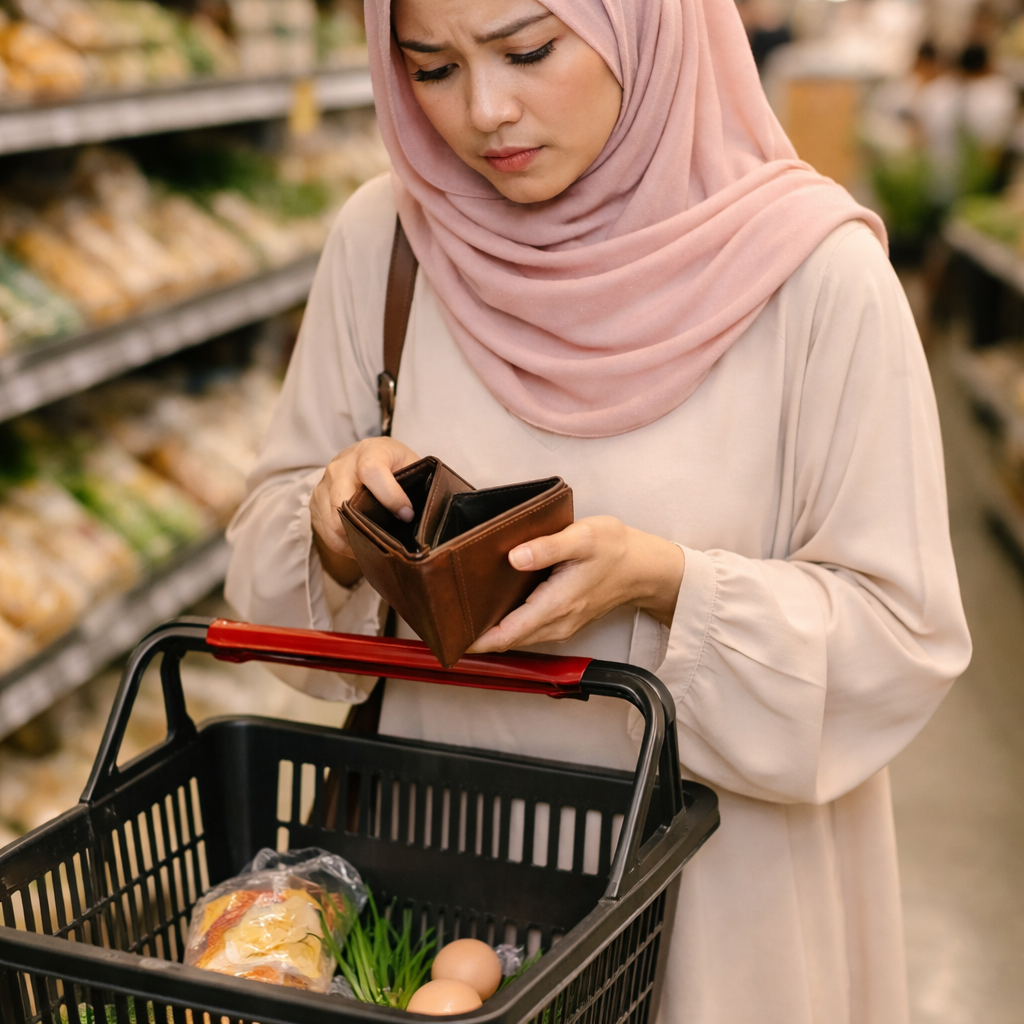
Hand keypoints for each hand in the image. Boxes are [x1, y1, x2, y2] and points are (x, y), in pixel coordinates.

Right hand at [310, 437, 419, 585]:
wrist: (365, 456)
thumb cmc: (393, 464)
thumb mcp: (409, 464)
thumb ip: (414, 483)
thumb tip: (421, 515)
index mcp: (369, 451)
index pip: (371, 471)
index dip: (390, 496)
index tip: (406, 514)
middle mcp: (341, 465)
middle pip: (343, 502)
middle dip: (366, 525)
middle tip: (388, 539)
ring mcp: (324, 484)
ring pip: (332, 521)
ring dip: (354, 538)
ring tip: (375, 544)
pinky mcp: (315, 501)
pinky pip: (325, 531)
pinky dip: (343, 543)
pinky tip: (360, 542)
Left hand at [468, 516, 684, 652]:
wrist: (645, 568)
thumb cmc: (616, 549)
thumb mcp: (582, 538)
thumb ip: (548, 548)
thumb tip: (514, 557)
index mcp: (556, 605)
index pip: (507, 634)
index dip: (475, 640)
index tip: (448, 637)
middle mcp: (557, 622)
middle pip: (507, 641)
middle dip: (475, 637)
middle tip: (442, 623)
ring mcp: (561, 624)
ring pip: (517, 638)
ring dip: (490, 633)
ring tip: (460, 618)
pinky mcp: (564, 620)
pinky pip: (528, 631)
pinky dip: (507, 627)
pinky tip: (492, 609)